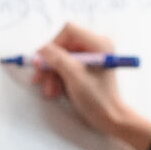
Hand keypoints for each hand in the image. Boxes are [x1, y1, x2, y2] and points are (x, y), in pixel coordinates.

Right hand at [33, 22, 150, 149]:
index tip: (42, 61)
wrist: (110, 118)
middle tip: (40, 80)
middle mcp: (95, 46)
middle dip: (50, 64)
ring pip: (61, 57)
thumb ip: (57, 59)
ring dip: (52, 74)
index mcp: (98, 43)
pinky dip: (58, 78)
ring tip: (50, 91)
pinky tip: (56, 91)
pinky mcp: (86, 67)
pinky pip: (65, 66)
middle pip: (63, 45)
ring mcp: (90, 57)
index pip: (68, 31)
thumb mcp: (75, 77)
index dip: (52, 45)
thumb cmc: (98, 98)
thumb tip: (41, 49)